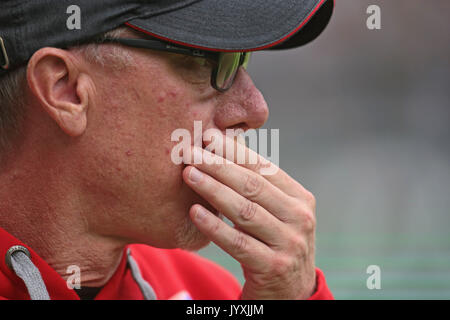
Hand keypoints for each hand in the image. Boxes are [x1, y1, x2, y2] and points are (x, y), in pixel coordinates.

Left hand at [182, 133, 316, 299]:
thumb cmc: (273, 243)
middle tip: (191, 152)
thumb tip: (223, 147)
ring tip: (188, 174)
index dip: (234, 150)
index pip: (264, 168)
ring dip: (213, 190)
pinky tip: (194, 212)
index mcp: (300, 198)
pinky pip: (238, 243)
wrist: (290, 292)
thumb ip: (257, 187)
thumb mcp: (274, 213)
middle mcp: (300, 218)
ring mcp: (290, 243)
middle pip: (253, 186)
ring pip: (245, 211)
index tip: (208, 136)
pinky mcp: (274, 267)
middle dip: (218, 166)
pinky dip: (215, 227)